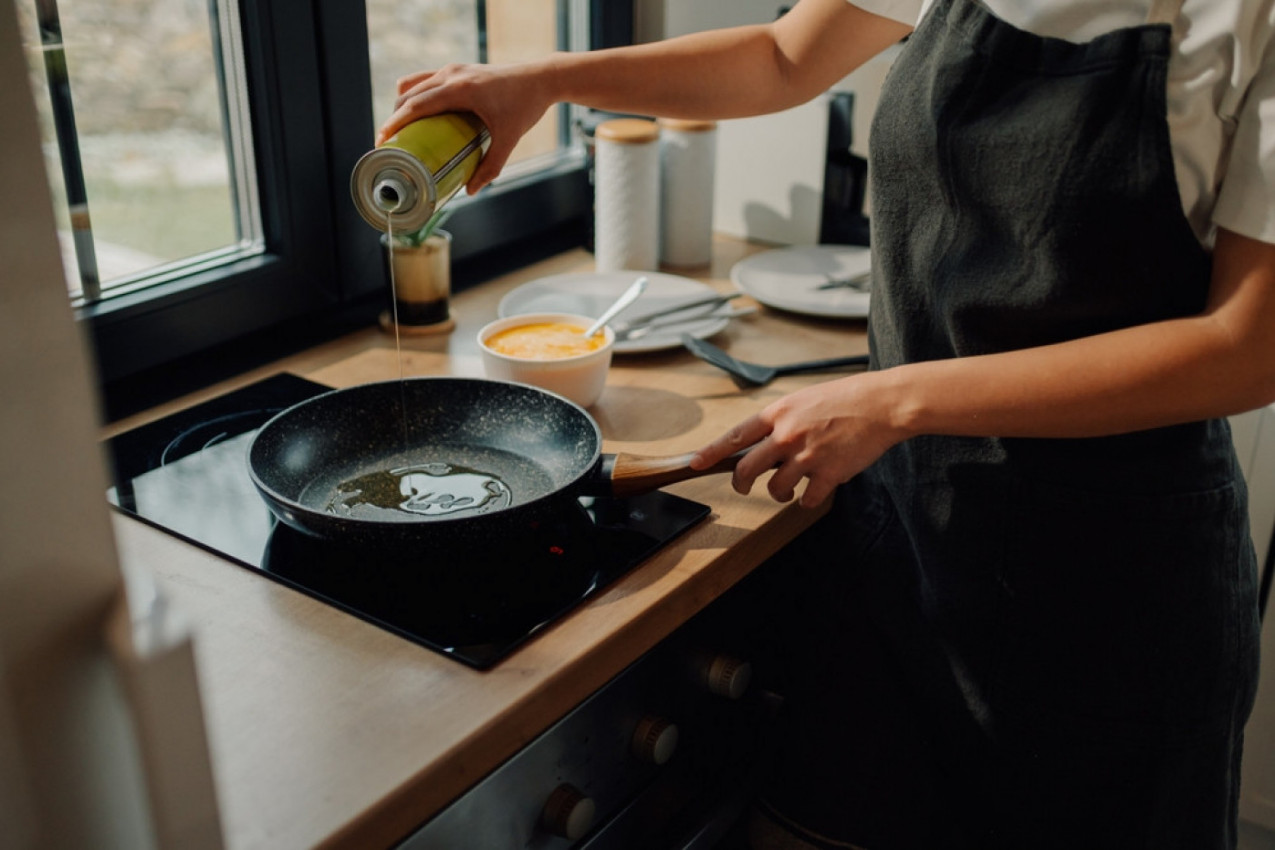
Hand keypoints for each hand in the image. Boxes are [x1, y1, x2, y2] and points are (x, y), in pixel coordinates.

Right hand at [375, 61, 554, 192]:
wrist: (540, 78)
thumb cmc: (526, 106)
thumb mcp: (509, 139)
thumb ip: (491, 166)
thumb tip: (471, 190)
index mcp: (460, 89)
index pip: (416, 105)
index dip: (394, 123)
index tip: (382, 141)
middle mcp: (452, 74)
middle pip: (408, 95)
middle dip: (394, 119)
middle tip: (388, 144)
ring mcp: (453, 69)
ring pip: (413, 84)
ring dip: (403, 106)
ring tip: (400, 131)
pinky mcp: (457, 69)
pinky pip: (425, 80)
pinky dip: (416, 96)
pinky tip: (419, 116)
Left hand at [689, 373, 905, 507]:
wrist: (882, 405)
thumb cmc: (847, 399)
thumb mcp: (805, 400)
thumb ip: (782, 420)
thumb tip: (764, 443)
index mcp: (779, 413)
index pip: (735, 436)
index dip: (711, 452)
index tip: (695, 464)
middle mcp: (787, 434)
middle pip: (746, 469)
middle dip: (741, 483)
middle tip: (744, 487)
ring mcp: (807, 456)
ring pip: (775, 488)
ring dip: (779, 493)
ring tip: (790, 488)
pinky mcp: (828, 474)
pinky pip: (806, 500)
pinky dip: (808, 500)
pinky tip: (815, 491)